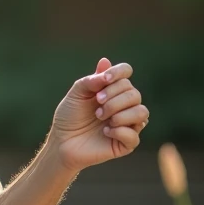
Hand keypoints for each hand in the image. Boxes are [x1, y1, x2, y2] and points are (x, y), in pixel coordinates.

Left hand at [50, 57, 149, 172]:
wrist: (62, 142)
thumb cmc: (69, 117)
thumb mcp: (77, 94)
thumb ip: (91, 80)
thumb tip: (105, 61)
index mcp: (113, 90)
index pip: (126, 72)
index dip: (119, 73)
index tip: (104, 81)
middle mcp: (124, 105)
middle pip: (134, 93)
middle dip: (114, 98)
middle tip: (97, 106)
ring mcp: (127, 124)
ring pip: (142, 112)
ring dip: (120, 113)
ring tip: (101, 118)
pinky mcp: (126, 143)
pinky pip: (135, 134)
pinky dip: (120, 130)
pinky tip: (105, 132)